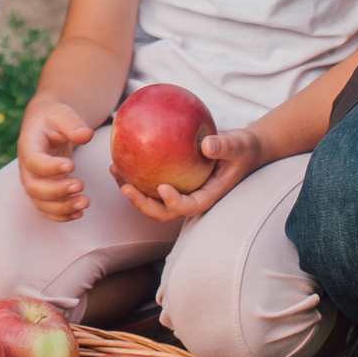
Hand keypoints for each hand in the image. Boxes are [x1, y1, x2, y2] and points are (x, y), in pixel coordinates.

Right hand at [18, 98, 93, 221]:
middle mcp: (27, 167)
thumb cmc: (54, 118)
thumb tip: (86, 135)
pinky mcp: (42, 191)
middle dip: (57, 191)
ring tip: (85, 202)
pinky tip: (79, 213)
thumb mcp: (62, 114)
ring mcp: (33, 181)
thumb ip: (73, 124)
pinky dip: (61, 215)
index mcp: (29, 145)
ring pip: (40, 202)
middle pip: (34, 187)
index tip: (70, 165)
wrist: (46, 125)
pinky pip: (47, 209)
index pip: (33, 160)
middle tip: (80, 185)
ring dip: (62, 207)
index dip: (50, 167)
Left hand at [119, 127, 265, 223]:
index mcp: (207, 196)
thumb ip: (224, 146)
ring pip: (152, 199)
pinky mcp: (173, 181)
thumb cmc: (242, 148)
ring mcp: (180, 191)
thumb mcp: (238, 145)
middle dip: (142, 204)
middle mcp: (190, 198)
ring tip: (115, 170)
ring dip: (131, 190)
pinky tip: (122, 154)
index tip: (162, 188)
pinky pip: (150, 179)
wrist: (241, 149)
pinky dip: (135, 172)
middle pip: (163, 211)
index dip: (174, 203)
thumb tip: (206, 145)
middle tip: (125, 188)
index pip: (189, 206)